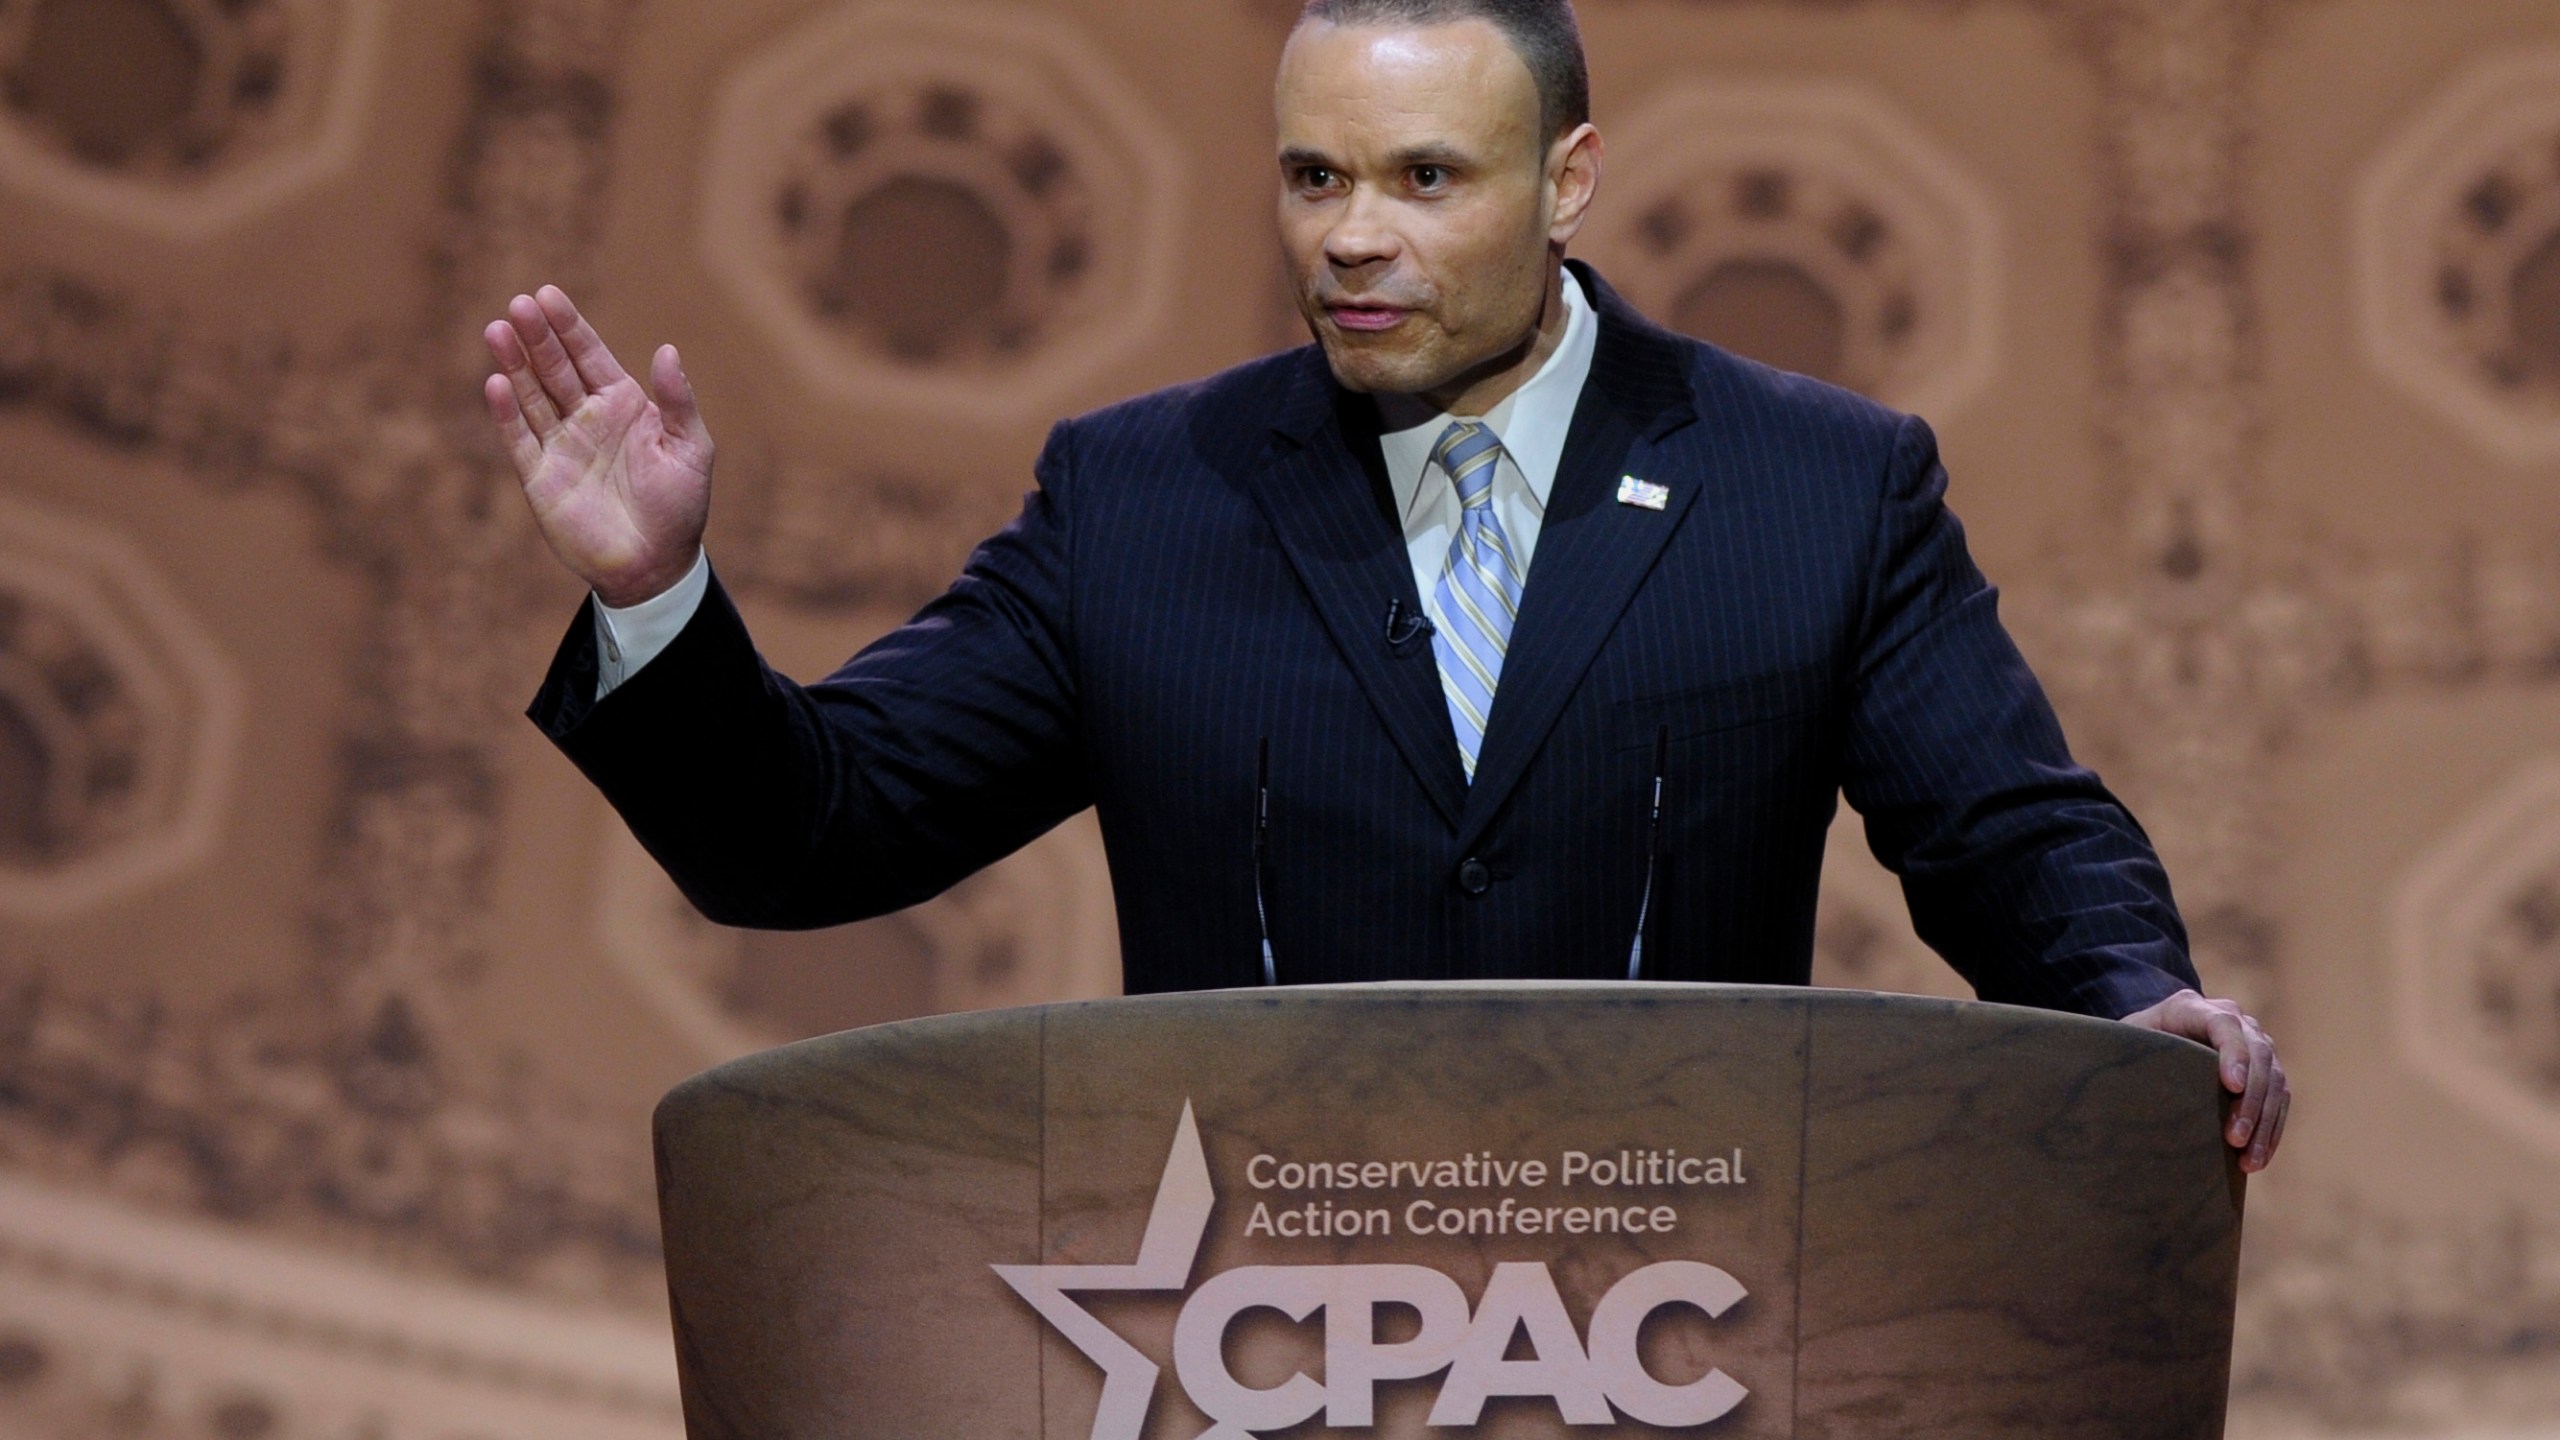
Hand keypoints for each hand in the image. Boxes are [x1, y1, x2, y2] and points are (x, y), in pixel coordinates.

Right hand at [483, 286, 712, 607]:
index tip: (548, 295)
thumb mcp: (691, 450)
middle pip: (555, 368)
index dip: (569, 326)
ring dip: (514, 364)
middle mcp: (588, 419)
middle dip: (537, 336)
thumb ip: (678, 402)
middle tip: (519, 304)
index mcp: (625, 405)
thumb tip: (667, 350)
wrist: (655, 566)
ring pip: (532, 396)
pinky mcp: (540, 478)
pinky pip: (520, 439)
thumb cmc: (680, 507)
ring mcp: (562, 446)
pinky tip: (496, 383)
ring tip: (498, 330)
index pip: (590, 356)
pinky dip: (507, 413)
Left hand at [2119, 988, 2287, 1172]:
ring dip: (2264, 1123)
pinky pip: (2280, 1098)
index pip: (2224, 1025)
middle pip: (2257, 1054)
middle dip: (2250, 1101)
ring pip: (2274, 1080)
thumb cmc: (2132, 1043)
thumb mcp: (2123, 1043)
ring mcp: (2255, 1041)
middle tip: (2234, 1139)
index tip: (2231, 1087)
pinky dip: (2271, 1129)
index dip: (2233, 1054)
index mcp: (2192, 1008)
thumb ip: (2123, 1053)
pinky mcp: (2266, 1068)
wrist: (2154, 1036)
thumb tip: (2111, 1091)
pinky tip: (2257, 1158)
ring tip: (2248, 1161)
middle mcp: (2233, 1019)